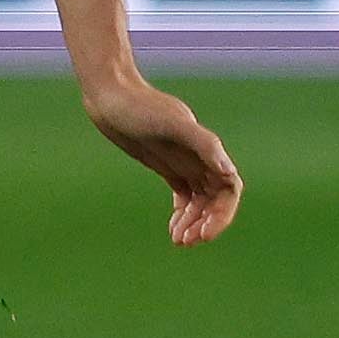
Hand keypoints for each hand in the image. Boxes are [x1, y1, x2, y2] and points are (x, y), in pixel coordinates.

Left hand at [84, 77, 242, 246]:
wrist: (109, 96)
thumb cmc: (139, 108)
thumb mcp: (170, 125)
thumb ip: (203, 144)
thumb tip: (228, 171)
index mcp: (207, 150)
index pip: (228, 189)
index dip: (222, 213)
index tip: (203, 233)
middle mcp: (200, 158)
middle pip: (216, 199)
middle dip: (206, 222)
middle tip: (185, 242)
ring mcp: (184, 162)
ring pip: (200, 201)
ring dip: (193, 222)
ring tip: (178, 240)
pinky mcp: (167, 165)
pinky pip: (184, 195)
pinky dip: (182, 213)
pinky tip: (173, 228)